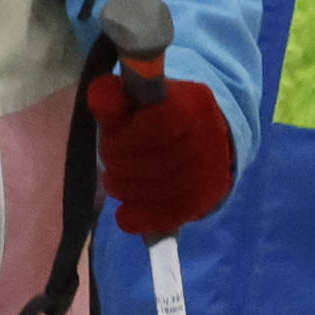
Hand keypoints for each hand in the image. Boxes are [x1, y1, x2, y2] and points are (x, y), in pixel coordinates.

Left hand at [88, 55, 234, 241]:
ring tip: (114, 183)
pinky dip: (144, 217)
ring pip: (167, 189)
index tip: (111, 141)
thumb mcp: (133, 98)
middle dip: (124, 164)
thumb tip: (99, 97)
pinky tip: (125, 216)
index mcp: (193, 101)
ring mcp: (215, 166)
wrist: (200, 133)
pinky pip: (176, 214)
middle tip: (109, 163)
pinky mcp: (211, 196)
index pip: (160, 123)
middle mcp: (211, 133)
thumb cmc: (156, 113)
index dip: (128, 138)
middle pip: (162, 159)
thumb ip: (113, 98)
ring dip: (130, 190)